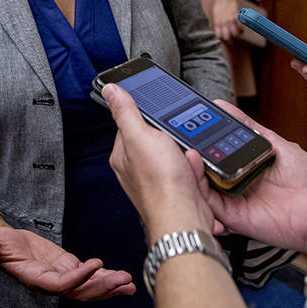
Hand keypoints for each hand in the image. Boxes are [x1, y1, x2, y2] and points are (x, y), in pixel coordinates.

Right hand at [0, 227, 135, 300]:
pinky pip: (91, 278)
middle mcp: (52, 283)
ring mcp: (62, 277)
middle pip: (80, 291)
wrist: (5, 245)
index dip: (78, 277)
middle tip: (123, 280)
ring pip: (89, 288)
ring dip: (110, 287)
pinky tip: (125, 281)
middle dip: (102, 287)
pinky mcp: (69, 268)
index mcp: (36, 278)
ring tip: (130, 284)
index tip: (96, 264)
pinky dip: (108, 280)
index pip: (60, 284)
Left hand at [102, 84, 216, 238]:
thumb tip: (111, 90)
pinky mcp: (176, 190)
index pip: (132, 124)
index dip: (149, 119)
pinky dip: (195, 171)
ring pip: (178, 155)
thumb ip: (125, 111)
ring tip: (186, 162)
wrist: (184, 217)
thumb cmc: (160, 181)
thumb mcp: (140, 135)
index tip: (160, 118)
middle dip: (174, 140)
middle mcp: (137, 169)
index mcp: (123, 155)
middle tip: (175, 145)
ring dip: (187, 156)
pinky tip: (193, 176)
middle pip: (159, 139)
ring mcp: (158, 181)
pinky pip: (190, 171)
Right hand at [194, 100, 306, 252]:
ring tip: (185, 156)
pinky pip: (212, 207)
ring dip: (190, 173)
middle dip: (188, 157)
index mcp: (241, 165)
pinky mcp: (236, 218)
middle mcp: (234, 183)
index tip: (184, 127)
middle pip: (202, 171)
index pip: (211, 153)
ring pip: (202, 188)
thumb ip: (250, 128)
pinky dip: (201, 194)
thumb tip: (225, 107)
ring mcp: (233, 201)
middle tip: (177, 141)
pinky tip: (197, 178)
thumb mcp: (276, 144)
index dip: (196, 142)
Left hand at [212, 0, 241, 42]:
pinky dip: (241, 30)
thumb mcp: (213, 13)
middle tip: (231, 41)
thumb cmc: (218, 3)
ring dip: (236, 36)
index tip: (223, 39)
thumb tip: (211, 28)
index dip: (221, 39)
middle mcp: (224, 22)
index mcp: (217, 22)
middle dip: (229, 41)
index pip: (219, 35)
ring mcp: (231, 20)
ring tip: (236, 36)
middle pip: (227, 37)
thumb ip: (213, 22)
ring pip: (235, 34)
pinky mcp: (237, 16)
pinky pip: (240, 27)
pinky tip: (240, 29)